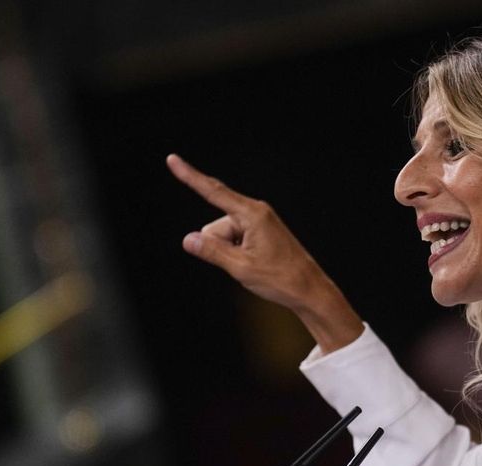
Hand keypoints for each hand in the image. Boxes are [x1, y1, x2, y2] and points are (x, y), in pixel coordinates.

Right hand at [167, 154, 362, 351]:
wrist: (309, 289)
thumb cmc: (280, 278)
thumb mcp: (240, 267)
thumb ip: (212, 251)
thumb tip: (188, 239)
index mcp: (252, 214)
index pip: (213, 192)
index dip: (190, 176)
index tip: (172, 159)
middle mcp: (256, 212)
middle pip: (216, 226)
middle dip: (219, 246)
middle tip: (246, 264)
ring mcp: (259, 221)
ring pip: (223, 235)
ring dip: (230, 251)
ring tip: (255, 265)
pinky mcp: (261, 230)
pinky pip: (235, 239)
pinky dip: (237, 252)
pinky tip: (257, 263)